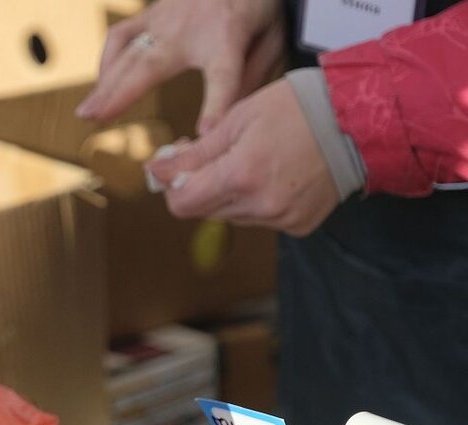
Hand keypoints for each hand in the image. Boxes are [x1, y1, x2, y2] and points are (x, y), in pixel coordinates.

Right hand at [77, 0, 283, 133]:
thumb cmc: (257, 5)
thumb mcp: (272, 37)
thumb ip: (252, 77)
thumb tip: (222, 118)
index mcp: (227, 38)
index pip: (224, 75)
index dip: (216, 105)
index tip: (203, 133)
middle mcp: (188, 29)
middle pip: (150, 66)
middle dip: (121, 95)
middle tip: (96, 120)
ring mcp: (164, 19)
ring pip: (127, 54)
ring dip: (104, 84)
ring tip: (87, 112)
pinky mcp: (151, 14)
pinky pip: (121, 36)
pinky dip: (107, 60)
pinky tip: (102, 83)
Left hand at [145, 79, 339, 236]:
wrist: (359, 119)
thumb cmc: (297, 108)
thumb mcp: (237, 119)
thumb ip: (194, 153)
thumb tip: (156, 172)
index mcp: (241, 176)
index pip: (181, 204)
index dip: (172, 185)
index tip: (174, 164)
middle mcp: (260, 206)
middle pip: (204, 210)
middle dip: (199, 184)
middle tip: (212, 153)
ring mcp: (282, 219)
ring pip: (231, 215)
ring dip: (228, 193)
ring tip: (250, 158)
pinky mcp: (299, 225)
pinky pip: (260, 219)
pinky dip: (256, 200)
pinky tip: (275, 173)